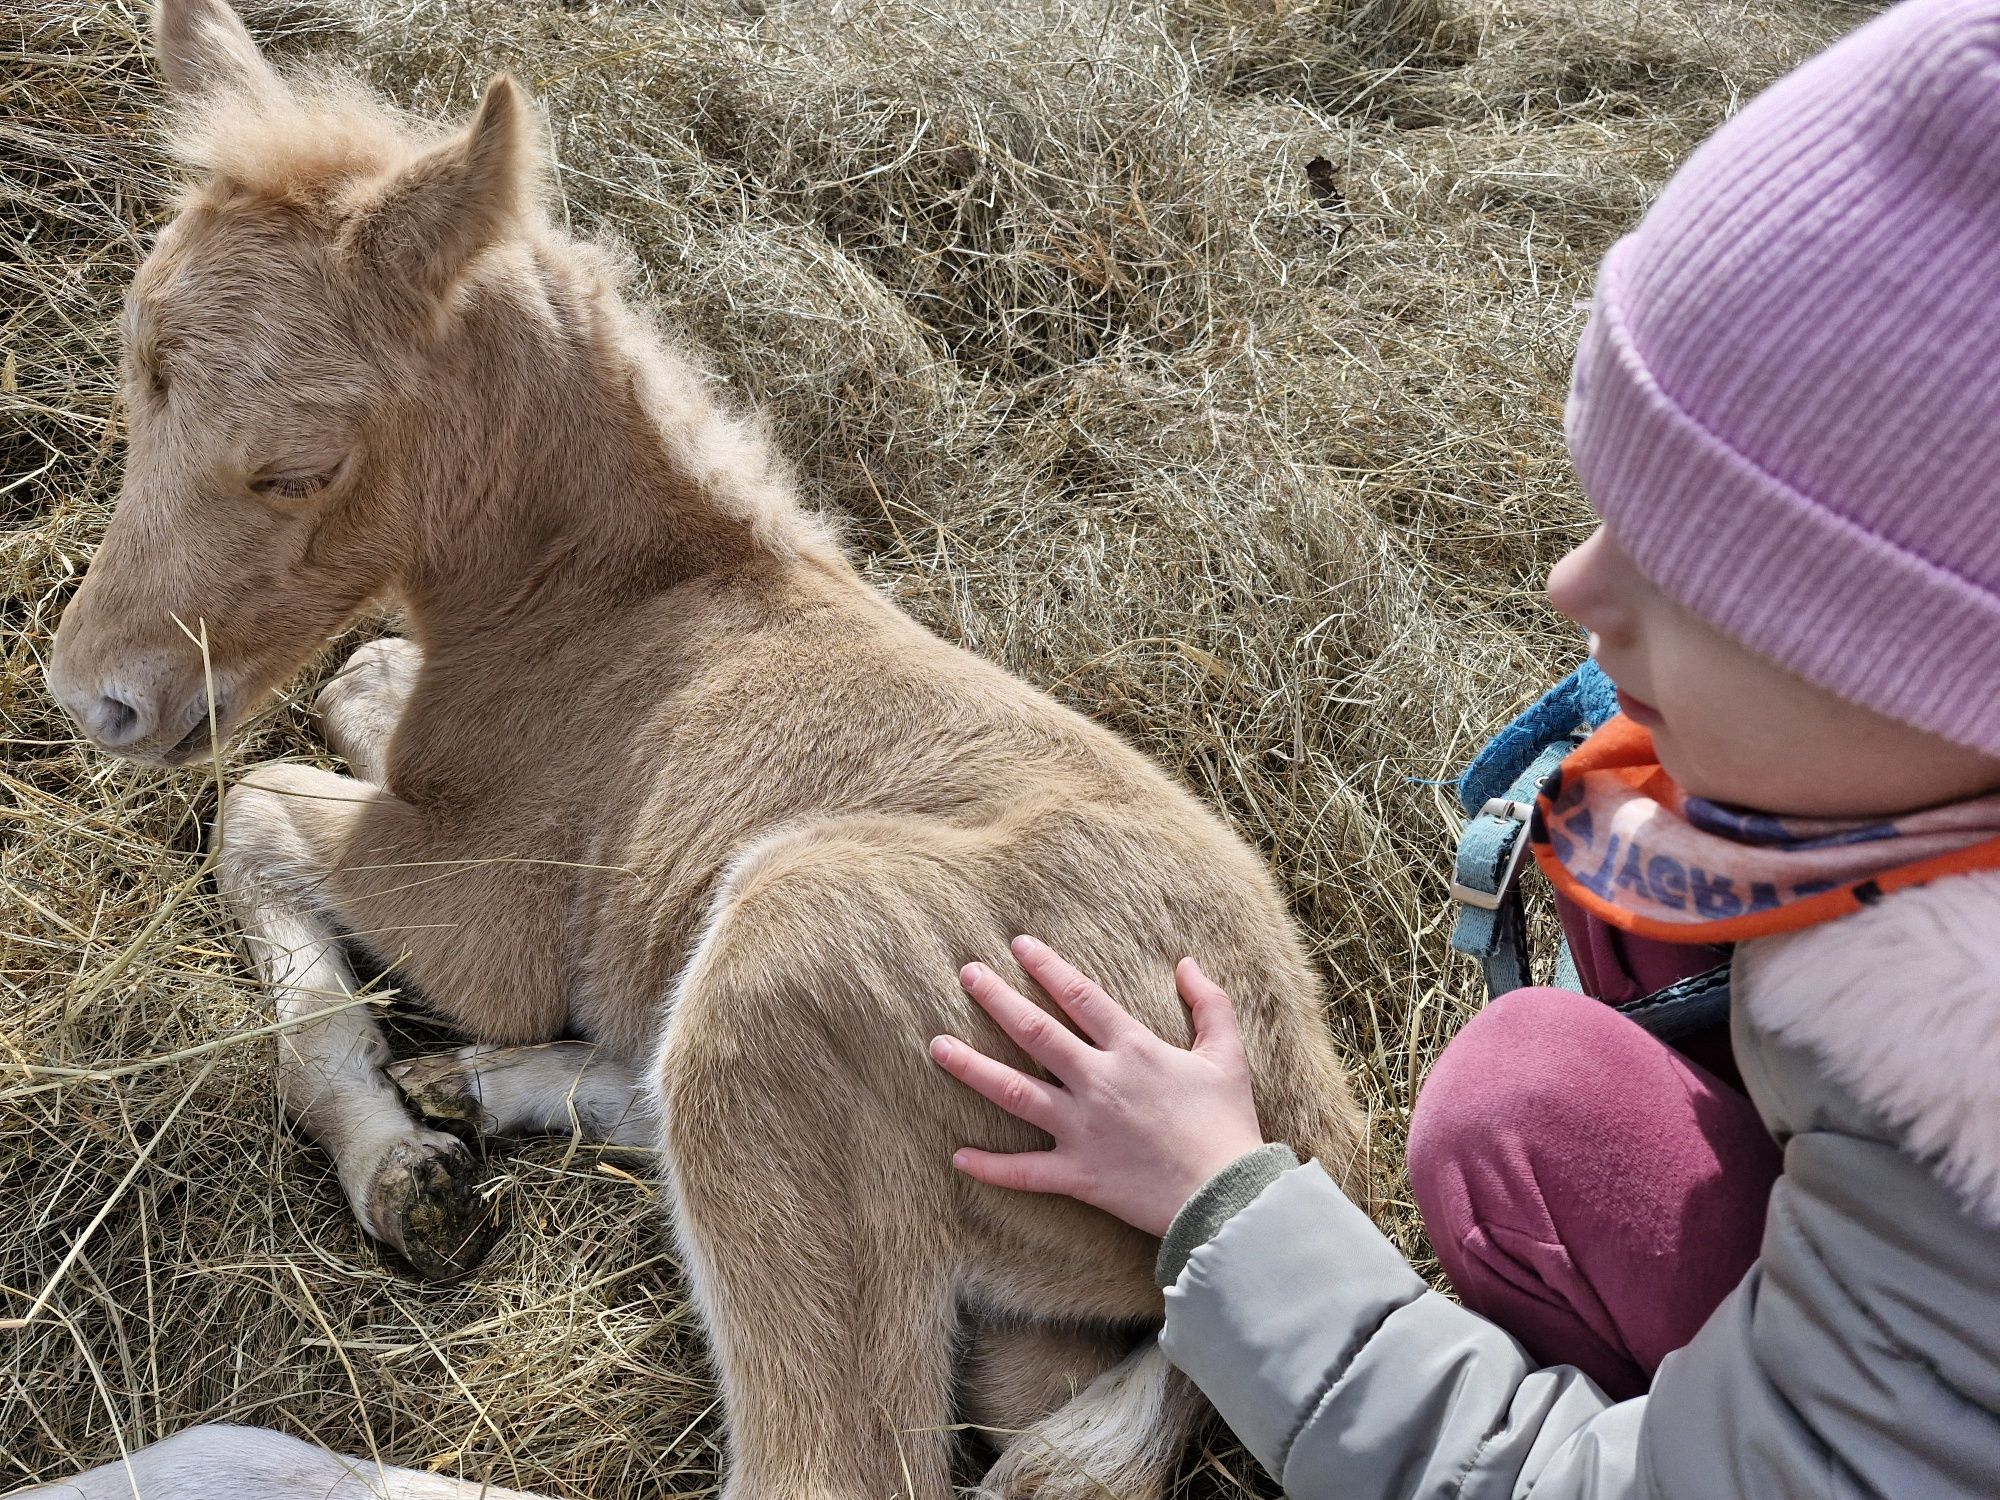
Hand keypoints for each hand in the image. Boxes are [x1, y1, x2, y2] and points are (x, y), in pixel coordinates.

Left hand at [929, 934, 1265, 1236]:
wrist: (1227, 1195)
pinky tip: (958, 1156)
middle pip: (1036, 1032)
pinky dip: (990, 1166)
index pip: (1079, 995)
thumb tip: (1188, 962)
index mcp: (1134, 1049)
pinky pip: (1025, 1172)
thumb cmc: (1228, 1124)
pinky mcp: (1079, 1175)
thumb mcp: (1228, 1055)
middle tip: (966, 973)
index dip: (1047, 966)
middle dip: (997, 999)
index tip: (1018, 944)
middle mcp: (1100, 1082)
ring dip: (972, 1067)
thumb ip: (1210, 1004)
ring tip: (937, 1046)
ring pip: (1015, 1091)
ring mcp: (1083, 1129)